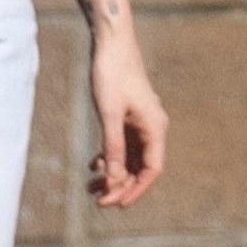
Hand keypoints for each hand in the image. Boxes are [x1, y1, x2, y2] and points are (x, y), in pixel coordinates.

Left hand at [89, 34, 167, 207]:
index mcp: (155, 128)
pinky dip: (110, 157)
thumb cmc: (112, 74)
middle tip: (97, 200)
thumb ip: (113, 146)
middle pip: (140, 167)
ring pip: (130, 158)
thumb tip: (115, 178)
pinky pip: (123, 145)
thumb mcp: (110, 113)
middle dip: (120, 185)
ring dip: (113, 174)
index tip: (116, 203)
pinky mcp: (129, 116)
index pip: (152, 170)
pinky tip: (93, 165)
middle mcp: (152, 128)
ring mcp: (141, 122)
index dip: (135, 189)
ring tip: (91, 188)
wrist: (111, 43)